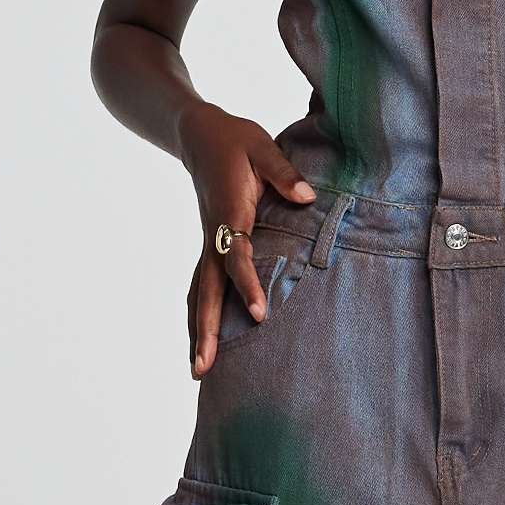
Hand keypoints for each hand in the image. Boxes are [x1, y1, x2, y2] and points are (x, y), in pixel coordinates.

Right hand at [181, 104, 314, 374]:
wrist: (197, 133)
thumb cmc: (234, 140)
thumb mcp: (261, 146)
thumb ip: (284, 173)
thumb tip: (307, 197)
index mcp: (228, 213)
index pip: (237, 258)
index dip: (248, 287)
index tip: (260, 315)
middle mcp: (213, 234)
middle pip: (206, 290)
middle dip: (206, 330)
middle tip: (204, 368)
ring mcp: (207, 242)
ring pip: (198, 294)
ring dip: (197, 331)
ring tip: (197, 371)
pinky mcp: (208, 245)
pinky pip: (200, 286)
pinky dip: (198, 314)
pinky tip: (200, 339)